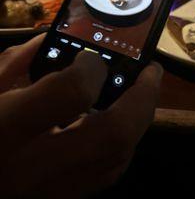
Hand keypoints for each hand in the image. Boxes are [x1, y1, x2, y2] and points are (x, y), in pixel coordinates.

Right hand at [0, 35, 162, 196]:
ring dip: (137, 123)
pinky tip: (113, 125)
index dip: (92, 68)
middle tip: (150, 73)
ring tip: (137, 95)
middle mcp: (34, 167)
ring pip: (117, 160)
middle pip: (113, 135)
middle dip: (143, 99)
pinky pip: (103, 177)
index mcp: (7, 128)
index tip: (95, 59)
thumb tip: (51, 40)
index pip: (70, 92)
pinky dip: (119, 147)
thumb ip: (16, 62)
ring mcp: (51, 193)